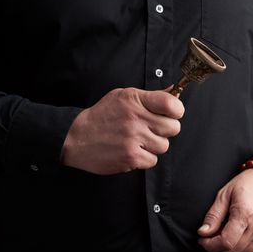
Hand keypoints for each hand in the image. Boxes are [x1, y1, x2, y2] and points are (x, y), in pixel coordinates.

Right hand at [61, 87, 183, 173]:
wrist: (76, 138)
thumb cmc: (102, 117)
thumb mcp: (123, 97)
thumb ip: (150, 96)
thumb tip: (174, 92)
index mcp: (135, 100)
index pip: (172, 105)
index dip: (176, 111)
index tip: (170, 114)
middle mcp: (136, 118)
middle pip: (173, 128)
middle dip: (165, 130)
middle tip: (151, 129)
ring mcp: (134, 139)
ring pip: (164, 146)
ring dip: (154, 145)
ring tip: (138, 141)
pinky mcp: (131, 157)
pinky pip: (153, 160)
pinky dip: (144, 158)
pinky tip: (132, 151)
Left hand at [197, 169, 252, 251]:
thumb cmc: (248, 183)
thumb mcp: (225, 194)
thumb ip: (213, 215)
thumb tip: (203, 232)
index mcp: (245, 213)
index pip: (226, 242)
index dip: (210, 245)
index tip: (203, 239)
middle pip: (233, 251)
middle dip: (218, 246)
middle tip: (213, 233)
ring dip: (230, 249)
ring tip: (227, 232)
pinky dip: (242, 249)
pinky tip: (238, 235)